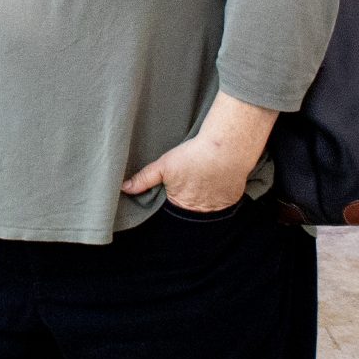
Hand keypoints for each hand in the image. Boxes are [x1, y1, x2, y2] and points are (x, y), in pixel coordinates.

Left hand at [123, 93, 277, 211]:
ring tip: (204, 179)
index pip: (174, 207)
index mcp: (182, 204)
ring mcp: (220, 205)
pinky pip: (225, 199)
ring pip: (210, 204)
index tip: (176, 186)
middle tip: (191, 181)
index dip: (173, 197)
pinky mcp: (234, 197)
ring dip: (207, 195)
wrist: (225, 149)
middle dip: (190, 198)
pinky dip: (221, 191)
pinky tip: (217, 179)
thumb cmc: (192, 156)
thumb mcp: (163, 166)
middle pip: (193, 208)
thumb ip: (144, 180)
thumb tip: (124, 189)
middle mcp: (202, 210)